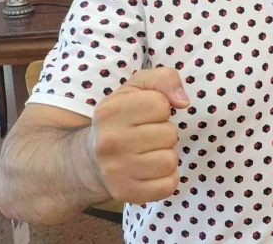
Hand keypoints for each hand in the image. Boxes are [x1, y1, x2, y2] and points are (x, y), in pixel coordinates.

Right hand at [88, 67, 188, 203]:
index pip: (161, 105)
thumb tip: (183, 101)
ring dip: (166, 155)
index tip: (146, 114)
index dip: (160, 107)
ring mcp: (115, 172)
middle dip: (164, 132)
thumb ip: (164, 79)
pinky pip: (168, 186)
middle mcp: (109, 142)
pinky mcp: (126, 194)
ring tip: (148, 151)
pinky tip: (151, 170)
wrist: (89, 160)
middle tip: (147, 135)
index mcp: (110, 111)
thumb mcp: (137, 87)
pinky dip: (166, 178)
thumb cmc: (121, 117)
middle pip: (169, 134)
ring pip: (170, 161)